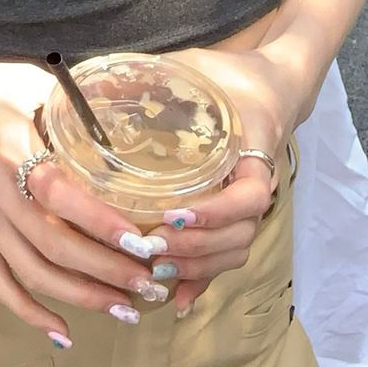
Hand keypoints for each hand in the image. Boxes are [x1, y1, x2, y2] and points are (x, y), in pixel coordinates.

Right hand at [0, 46, 169, 344]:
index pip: (64, 198)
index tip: (146, 241)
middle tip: (153, 283)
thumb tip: (118, 121)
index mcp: (11, 149)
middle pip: (57, 247)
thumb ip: (68, 103)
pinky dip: (30, 313)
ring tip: (126, 309)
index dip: (105, 225)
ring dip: (83, 297)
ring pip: (34, 274)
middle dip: (110, 271)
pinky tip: (62, 332)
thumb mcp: (23, 80)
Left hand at [144, 44, 314, 317]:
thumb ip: (153, 74)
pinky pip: (227, 256)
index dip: (215, 214)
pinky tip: (176, 300)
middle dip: (195, 248)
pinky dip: (204, 280)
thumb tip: (94, 80)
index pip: (251, 196)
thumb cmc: (231, 75)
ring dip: (197, 266)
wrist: (273, 84)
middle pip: (241, 235)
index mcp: (254, 149)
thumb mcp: (196, 66)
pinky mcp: (238, 214)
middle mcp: (258, 183)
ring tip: (154, 270)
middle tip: (149, 246)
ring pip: (235, 251)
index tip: (174, 214)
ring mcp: (250, 203)